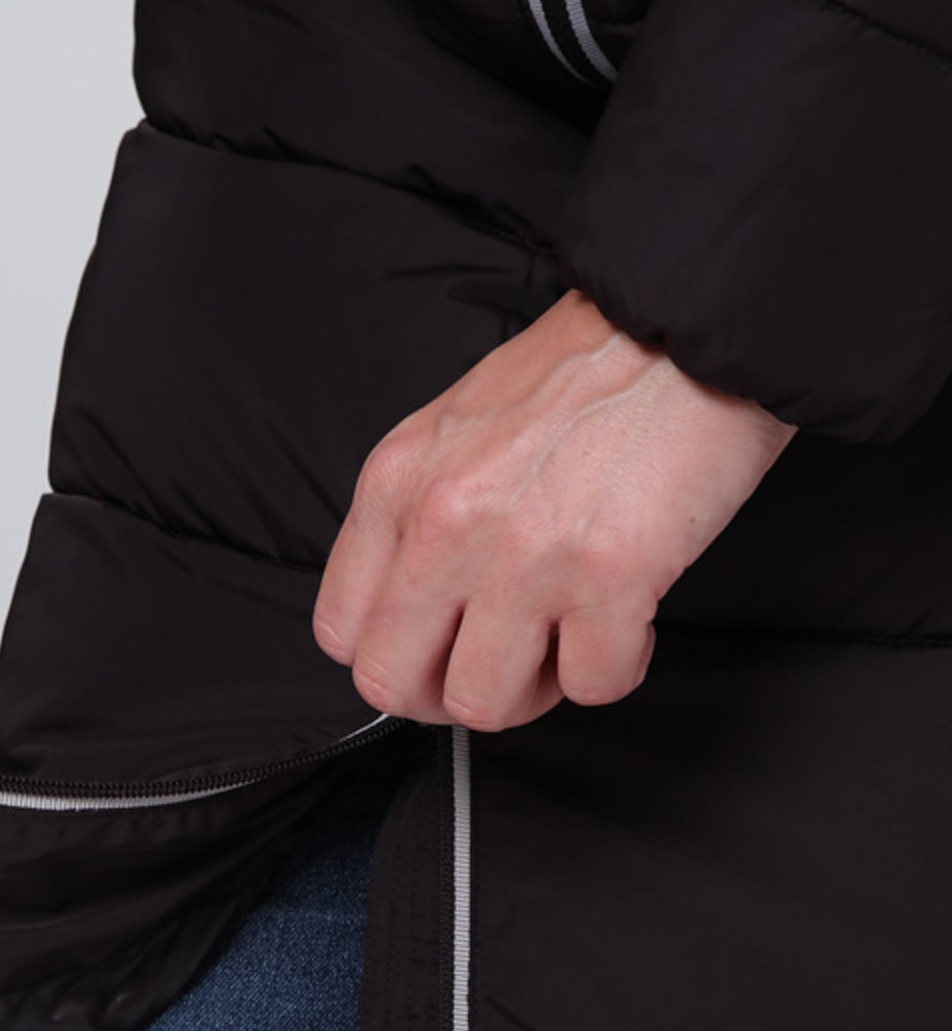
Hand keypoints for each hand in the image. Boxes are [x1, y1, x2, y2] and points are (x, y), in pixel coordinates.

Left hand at [313, 288, 796, 731]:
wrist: (687, 326)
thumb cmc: (587, 373)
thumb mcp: (458, 429)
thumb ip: (420, 515)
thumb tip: (415, 611)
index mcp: (397, 483)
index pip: (342, 629)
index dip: (394, 660)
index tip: (438, 650)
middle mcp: (444, 523)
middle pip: (394, 683)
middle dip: (448, 694)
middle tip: (501, 665)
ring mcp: (523, 556)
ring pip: (484, 704)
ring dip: (534, 690)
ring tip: (568, 639)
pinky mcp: (610, 577)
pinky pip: (594, 684)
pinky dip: (617, 666)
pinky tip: (630, 618)